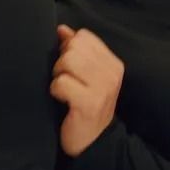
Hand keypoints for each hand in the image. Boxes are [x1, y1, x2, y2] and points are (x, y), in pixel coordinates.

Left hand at [50, 24, 123, 156]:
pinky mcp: (89, 102)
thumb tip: (62, 29)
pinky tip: (64, 101)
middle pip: (73, 47)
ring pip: (67, 61)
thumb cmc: (84, 104)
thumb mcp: (85, 75)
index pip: (83, 37)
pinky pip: (60, 83)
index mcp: (112, 63)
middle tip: (67, 81)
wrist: (93, 141)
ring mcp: (103, 88)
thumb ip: (76, 50)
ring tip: (65, 90)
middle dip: (62, 63)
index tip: (71, 68)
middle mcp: (112, 73)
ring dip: (58, 76)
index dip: (69, 49)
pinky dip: (56, 91)